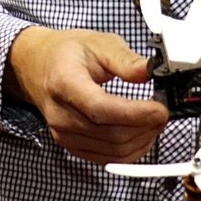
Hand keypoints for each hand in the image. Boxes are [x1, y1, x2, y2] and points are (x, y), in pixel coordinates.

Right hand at [4, 27, 168, 163]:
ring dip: (142, 140)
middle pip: (111, 134)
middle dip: (145, 127)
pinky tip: (141, 135)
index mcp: (64, 82)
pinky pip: (106, 158)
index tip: (160, 109)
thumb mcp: (98, 42)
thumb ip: (125, 59)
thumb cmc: (67, 54)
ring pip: (112, 150)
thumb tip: (150, 72)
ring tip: (154, 122)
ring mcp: (64, 133)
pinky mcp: (71, 145)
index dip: (135, 114)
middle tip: (163, 112)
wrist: (37, 67)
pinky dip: (130, 151)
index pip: (100, 108)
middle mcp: (60, 113)